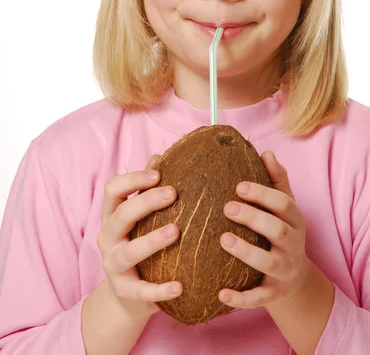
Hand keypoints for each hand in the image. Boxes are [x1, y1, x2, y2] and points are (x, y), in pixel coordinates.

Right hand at [97, 155, 181, 318]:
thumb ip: (146, 188)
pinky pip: (141, 291)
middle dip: (146, 202)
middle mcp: (108, 238)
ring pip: (129, 252)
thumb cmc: (138, 242)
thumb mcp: (139, 217)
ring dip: (152, 240)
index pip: (112, 190)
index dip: (133, 179)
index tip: (158, 173)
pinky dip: (159, 290)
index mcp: (112, 216)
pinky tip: (180, 286)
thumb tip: (159, 156)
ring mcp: (113, 265)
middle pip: (121, 216)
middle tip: (173, 193)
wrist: (127, 295)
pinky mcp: (125, 291)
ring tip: (176, 231)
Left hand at [218, 151, 312, 309]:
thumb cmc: (282, 231)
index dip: (262, 194)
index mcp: (294, 220)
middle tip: (227, 207)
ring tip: (223, 239)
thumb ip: (277, 180)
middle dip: (253, 218)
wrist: (295, 279)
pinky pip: (258, 297)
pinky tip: (220, 293)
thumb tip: (267, 152)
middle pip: (276, 229)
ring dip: (246, 251)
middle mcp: (292, 244)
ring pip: (268, 262)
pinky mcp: (273, 293)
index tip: (238, 185)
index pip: (283, 203)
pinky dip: (241, 298)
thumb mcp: (284, 207)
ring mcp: (284, 269)